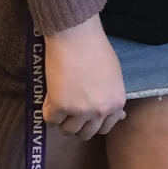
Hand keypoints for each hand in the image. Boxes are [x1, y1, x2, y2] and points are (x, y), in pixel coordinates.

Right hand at [43, 16, 127, 138]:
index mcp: (116, 103)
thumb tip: (119, 115)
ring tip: (59, 104)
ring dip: (62, 120)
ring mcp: (80, 111)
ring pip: (68, 131)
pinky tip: (50, 100)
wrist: (77, 35)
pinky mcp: (60, 106)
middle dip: (77, 124)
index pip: (105, 128)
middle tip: (70, 110)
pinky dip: (48, 112)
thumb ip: (113, 97)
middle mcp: (100, 111)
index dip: (93, 122)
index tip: (85, 115)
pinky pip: (50, 120)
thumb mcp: (114, 76)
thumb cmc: (96, 48)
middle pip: (86, 134)